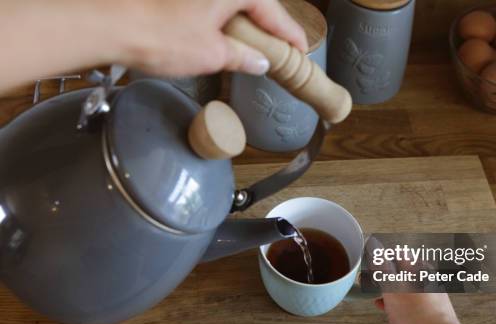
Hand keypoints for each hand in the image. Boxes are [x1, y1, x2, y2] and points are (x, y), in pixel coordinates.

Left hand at [117, 0, 307, 75]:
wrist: (109, 25)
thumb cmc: (161, 37)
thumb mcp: (212, 54)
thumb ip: (243, 57)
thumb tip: (260, 61)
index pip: (273, 11)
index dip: (289, 34)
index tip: (301, 50)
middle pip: (254, 3)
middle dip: (269, 26)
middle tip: (281, 49)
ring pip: (232, 4)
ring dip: (245, 23)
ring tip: (255, 47)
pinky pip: (212, 6)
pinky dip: (223, 20)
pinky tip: (223, 38)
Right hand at [364, 236, 461, 323]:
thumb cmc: (419, 315)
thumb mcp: (392, 287)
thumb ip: (382, 266)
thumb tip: (374, 244)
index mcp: (420, 269)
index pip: (398, 253)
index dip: (380, 255)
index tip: (367, 259)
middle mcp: (426, 281)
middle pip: (401, 270)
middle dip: (382, 272)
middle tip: (367, 276)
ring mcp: (427, 298)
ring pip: (403, 287)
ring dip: (387, 288)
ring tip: (372, 290)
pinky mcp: (426, 314)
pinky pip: (407, 303)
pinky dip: (394, 302)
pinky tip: (384, 306)